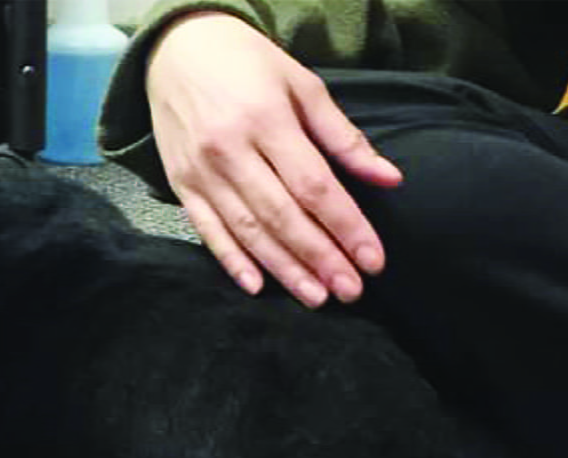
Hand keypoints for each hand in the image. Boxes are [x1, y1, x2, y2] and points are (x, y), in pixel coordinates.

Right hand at [145, 11, 402, 306]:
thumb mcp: (303, 86)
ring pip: (248, 231)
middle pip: (283, 216)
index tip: (373, 260)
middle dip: (321, 258)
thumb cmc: (248, 64)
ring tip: (316, 298)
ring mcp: (201, 172)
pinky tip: (257, 287)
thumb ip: (343, 137)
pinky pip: (208, 231)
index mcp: (266, 120)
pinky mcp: (181, 185)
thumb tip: (390, 179)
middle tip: (351, 291)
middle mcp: (230, 151)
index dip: (347, 227)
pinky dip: (231, 262)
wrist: (177, 49)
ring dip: (285, 269)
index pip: (315, 186)